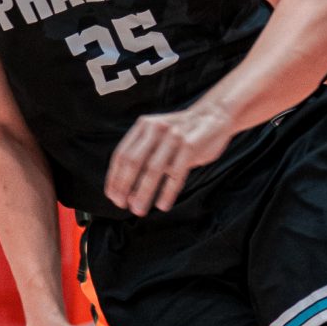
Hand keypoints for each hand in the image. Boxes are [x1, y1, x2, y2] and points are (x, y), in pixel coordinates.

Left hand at [105, 97, 236, 217]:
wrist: (214, 116)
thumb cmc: (183, 134)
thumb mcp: (159, 137)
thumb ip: (144, 158)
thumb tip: (128, 191)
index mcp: (143, 127)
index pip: (121, 154)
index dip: (115, 178)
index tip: (113, 196)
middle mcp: (156, 129)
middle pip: (134, 162)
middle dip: (125, 186)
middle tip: (122, 205)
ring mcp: (174, 137)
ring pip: (153, 169)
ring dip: (144, 193)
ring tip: (139, 209)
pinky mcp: (191, 146)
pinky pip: (176, 174)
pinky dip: (167, 192)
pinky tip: (163, 205)